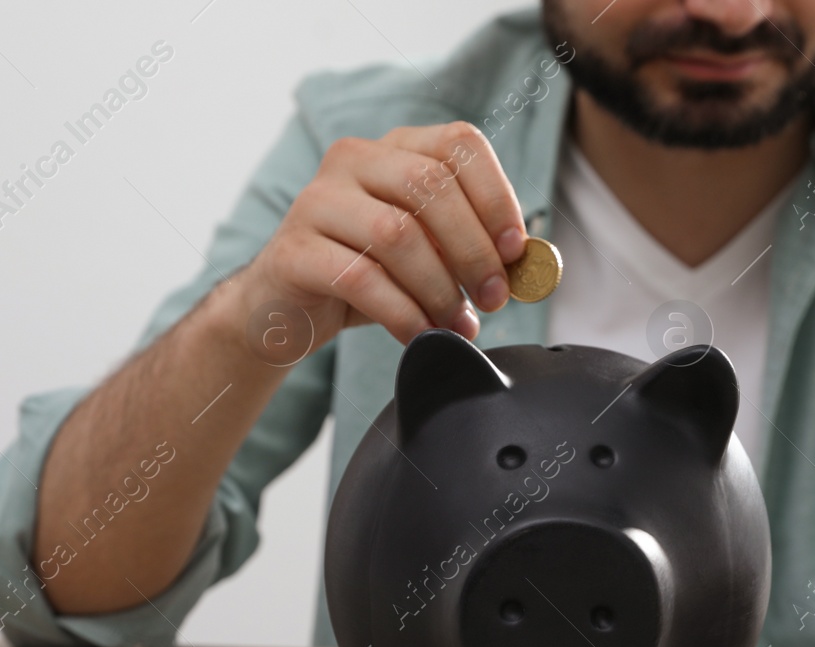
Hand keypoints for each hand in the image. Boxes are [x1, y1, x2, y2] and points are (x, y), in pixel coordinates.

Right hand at [239, 121, 526, 352]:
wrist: (284, 311)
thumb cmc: (364, 277)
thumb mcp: (426, 255)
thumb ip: (471, 247)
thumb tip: (530, 263)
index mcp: (394, 148)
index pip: (459, 144)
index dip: (496, 197)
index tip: (517, 250)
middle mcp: (352, 161)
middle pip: (430, 186)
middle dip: (474, 249)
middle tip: (493, 298)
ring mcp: (316, 202)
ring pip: (396, 234)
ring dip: (439, 288)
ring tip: (456, 323)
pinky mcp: (294, 251)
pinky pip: (360, 279)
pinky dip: (403, 314)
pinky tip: (421, 335)